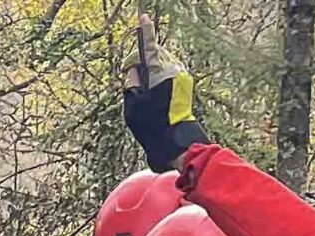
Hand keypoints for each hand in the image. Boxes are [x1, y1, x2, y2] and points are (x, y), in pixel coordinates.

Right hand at [122, 24, 207, 171]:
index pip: (149, 47)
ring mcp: (181, 75)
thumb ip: (131, 82)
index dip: (145, 32)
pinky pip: (169, 71)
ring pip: (162, 62)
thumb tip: (134, 68)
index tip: (143, 18)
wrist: (174, 138)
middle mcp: (173, 69)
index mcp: (159, 73)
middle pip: (155, 53)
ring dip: (151, 68)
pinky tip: (154, 92)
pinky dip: (159, 75)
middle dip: (142, 59)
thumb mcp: (132, 104)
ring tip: (143, 88)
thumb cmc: (151, 124)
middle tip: (129, 75)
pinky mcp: (185, 82)